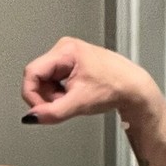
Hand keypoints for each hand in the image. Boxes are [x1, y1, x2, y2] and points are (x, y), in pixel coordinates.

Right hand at [20, 37, 158, 124]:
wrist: (133, 88)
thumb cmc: (115, 88)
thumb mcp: (79, 103)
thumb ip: (52, 112)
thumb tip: (31, 117)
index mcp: (66, 51)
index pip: (32, 73)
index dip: (32, 94)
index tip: (40, 110)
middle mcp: (64, 48)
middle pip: (38, 77)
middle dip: (46, 95)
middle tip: (63, 104)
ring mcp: (67, 55)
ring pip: (44, 79)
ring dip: (53, 95)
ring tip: (72, 99)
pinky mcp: (71, 62)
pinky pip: (53, 79)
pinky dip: (59, 91)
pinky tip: (74, 94)